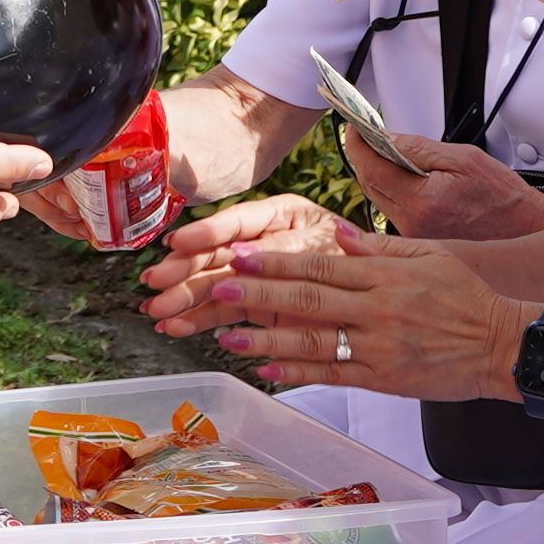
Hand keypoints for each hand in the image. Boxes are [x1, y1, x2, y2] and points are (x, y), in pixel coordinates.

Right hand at [134, 186, 341, 329]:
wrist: (386, 297)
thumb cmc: (360, 258)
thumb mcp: (328, 246)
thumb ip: (288, 250)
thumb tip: (241, 253)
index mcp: (280, 216)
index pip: (237, 222)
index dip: (206, 232)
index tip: (178, 242)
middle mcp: (261, 243)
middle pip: (216, 255)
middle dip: (184, 271)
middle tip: (156, 283)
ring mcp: (257, 277)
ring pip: (213, 286)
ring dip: (183, 299)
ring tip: (158, 312)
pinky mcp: (257, 307)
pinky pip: (224, 313)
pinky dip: (198, 321)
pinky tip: (175, 327)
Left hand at [170, 213, 532, 399]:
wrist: (505, 347)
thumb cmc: (469, 299)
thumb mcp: (430, 257)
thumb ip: (379, 247)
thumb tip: (337, 232)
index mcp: (385, 275)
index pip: (319, 264)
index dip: (276, 261)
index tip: (240, 254)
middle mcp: (378, 309)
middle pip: (307, 299)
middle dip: (258, 293)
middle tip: (219, 286)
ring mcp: (379, 347)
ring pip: (313, 341)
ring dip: (266, 339)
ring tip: (227, 333)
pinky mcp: (385, 379)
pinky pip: (334, 374)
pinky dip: (298, 373)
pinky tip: (266, 369)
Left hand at [343, 121, 543, 238]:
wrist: (526, 232)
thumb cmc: (502, 196)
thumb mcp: (463, 158)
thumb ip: (418, 148)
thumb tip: (384, 137)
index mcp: (422, 202)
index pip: (372, 169)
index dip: (357, 145)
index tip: (353, 127)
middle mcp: (412, 225)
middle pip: (369, 186)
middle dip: (363, 157)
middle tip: (364, 134)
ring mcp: (413, 237)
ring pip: (379, 200)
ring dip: (376, 174)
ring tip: (383, 151)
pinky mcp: (418, 243)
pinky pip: (393, 212)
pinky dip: (391, 191)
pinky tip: (401, 177)